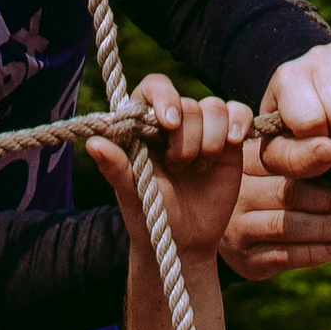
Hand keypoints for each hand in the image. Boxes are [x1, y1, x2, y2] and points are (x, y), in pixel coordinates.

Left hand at [82, 76, 251, 268]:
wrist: (184, 242)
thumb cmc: (150, 216)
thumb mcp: (132, 193)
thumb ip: (116, 166)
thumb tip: (91, 143)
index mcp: (145, 123)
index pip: (155, 87)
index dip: (164, 98)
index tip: (169, 122)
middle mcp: (174, 120)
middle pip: (189, 104)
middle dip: (187, 139)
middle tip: (179, 168)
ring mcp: (204, 128)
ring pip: (215, 108)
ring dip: (210, 140)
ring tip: (199, 168)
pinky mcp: (229, 139)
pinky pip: (239, 113)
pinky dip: (239, 123)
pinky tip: (233, 143)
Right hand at [221, 142, 330, 282]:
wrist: (228, 229)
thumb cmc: (265, 187)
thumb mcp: (272, 165)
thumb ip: (297, 159)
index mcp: (245, 160)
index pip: (276, 155)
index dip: (306, 154)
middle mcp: (236, 194)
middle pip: (285, 193)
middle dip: (326, 199)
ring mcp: (238, 228)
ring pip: (284, 226)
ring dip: (323, 228)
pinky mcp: (245, 260)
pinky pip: (282, 257)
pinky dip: (313, 253)